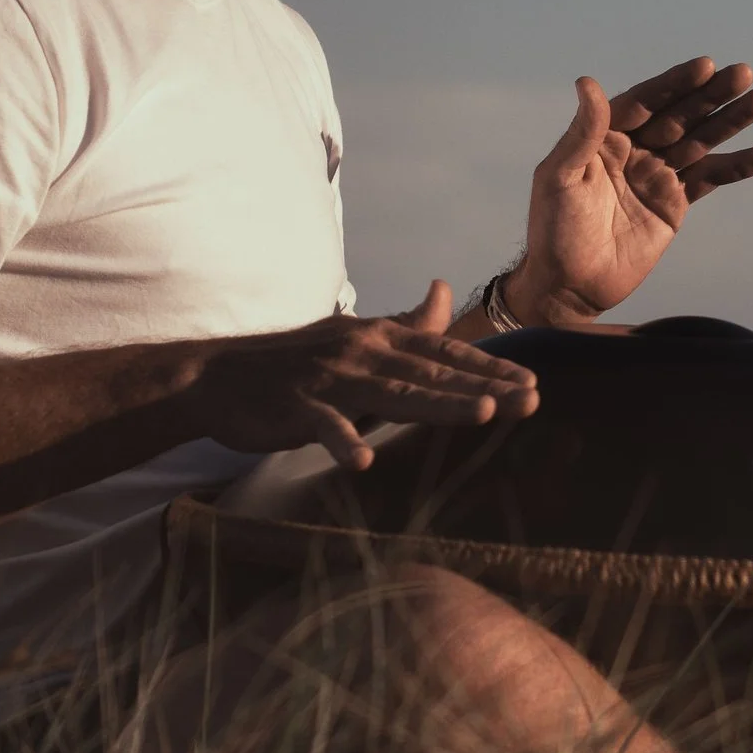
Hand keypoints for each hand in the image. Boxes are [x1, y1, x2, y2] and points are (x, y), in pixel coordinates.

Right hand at [187, 281, 539, 469]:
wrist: (218, 376)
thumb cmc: (295, 363)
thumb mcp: (357, 338)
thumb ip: (406, 324)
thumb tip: (445, 290)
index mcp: (379, 339)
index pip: (446, 353)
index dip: (491, 367)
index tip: (534, 382)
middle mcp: (362, 352)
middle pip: (434, 372)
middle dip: (487, 386)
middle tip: (534, 400)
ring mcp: (329, 379)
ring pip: (394, 393)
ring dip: (439, 404)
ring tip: (482, 414)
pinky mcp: (295, 407)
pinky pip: (322, 427)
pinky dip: (342, 442)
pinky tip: (362, 462)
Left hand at [505, 57, 752, 326]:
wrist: (569, 284)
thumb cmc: (553, 229)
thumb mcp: (561, 177)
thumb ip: (582, 132)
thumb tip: (588, 83)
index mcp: (606, 136)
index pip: (647, 101)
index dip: (676, 84)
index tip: (706, 66)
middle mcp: (635, 148)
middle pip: (681, 114)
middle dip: (712, 94)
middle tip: (744, 73)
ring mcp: (658, 174)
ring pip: (701, 140)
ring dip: (732, 121)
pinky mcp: (675, 203)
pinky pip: (710, 178)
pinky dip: (738, 166)